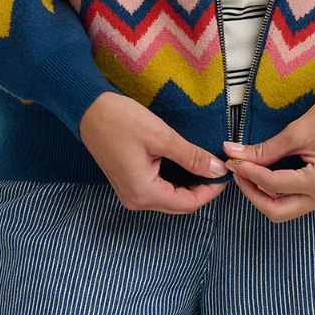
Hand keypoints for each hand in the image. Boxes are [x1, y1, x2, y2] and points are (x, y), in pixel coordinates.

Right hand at [79, 92, 227, 213]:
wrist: (88, 110)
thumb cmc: (120, 120)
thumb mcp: (162, 137)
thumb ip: (191, 157)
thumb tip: (216, 169)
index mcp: (143, 193)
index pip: (187, 204)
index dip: (210, 191)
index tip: (225, 174)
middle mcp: (135, 199)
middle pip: (179, 204)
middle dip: (201, 189)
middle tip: (218, 168)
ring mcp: (130, 191)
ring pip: (169, 196)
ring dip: (189, 184)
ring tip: (206, 164)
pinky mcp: (128, 181)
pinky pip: (158, 188)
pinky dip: (175, 179)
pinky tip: (186, 164)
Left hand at [222, 93, 314, 221]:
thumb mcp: (296, 131)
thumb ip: (264, 149)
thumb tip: (234, 153)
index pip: (272, 184)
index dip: (248, 172)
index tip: (232, 160)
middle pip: (278, 211)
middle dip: (253, 194)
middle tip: (238, 172)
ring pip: (288, 209)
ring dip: (265, 194)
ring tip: (249, 171)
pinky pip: (300, 201)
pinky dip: (281, 191)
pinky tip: (269, 174)